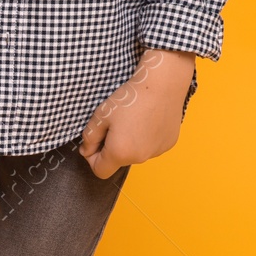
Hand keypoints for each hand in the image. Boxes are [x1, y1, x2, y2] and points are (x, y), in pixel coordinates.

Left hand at [78, 47, 195, 179]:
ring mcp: (156, 151)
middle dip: (113, 148)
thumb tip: (87, 151)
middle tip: (115, 125)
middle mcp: (139, 158)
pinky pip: (152, 146)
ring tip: (134, 120)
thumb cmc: (130, 98)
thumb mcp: (101, 115)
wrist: (162, 84)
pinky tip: (149, 120)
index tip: (96, 141)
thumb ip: (89, 137)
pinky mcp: (169, 143)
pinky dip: (147, 138)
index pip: (100, 171)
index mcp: (120, 153)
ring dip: (131, 143)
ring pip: (136, 153)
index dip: (92, 159)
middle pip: (119, 161)